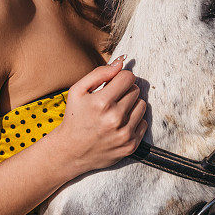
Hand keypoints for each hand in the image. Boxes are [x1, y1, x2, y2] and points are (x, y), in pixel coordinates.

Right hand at [54, 57, 147, 174]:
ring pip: (142, 105)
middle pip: (135, 90)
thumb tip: (121, 63)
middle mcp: (115, 118)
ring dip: (131, 105)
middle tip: (112, 99)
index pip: (128, 77)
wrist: (71, 152)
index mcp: (102, 102)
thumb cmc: (74, 117)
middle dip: (125, 91)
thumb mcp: (78, 90)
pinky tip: (120, 124)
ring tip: (116, 111)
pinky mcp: (130, 146)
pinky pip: (144, 123)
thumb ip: (99, 73)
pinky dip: (134, 121)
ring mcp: (124, 134)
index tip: (114, 84)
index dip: (121, 78)